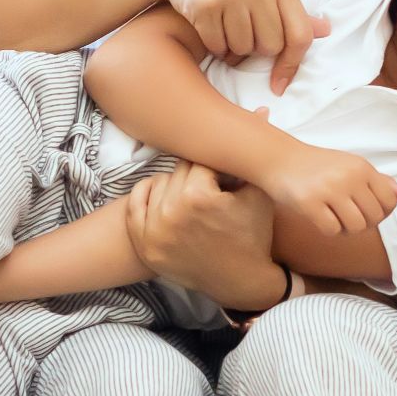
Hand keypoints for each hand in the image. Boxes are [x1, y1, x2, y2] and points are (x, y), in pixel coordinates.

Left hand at [123, 160, 283, 309]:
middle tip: (211, 191)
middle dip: (197, 177)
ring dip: (175, 186)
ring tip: (194, 200)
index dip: (216, 168)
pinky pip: (135, 205)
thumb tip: (261, 112)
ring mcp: (154, 230)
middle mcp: (171, 212)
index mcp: (199, 197)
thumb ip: (251, 155)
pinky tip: (164, 198)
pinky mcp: (144, 245)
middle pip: (179, 170)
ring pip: (159, 183)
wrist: (243, 283)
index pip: (200, 160)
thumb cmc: (254, 236)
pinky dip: (147, 196)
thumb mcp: (259, 193)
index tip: (224, 180)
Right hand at [151, 0, 330, 94]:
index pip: (299, 35)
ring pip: (241, 49)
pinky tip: (209, 25)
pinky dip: (213, 44)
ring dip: (232, 47)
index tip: (279, 84)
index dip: (292, 64)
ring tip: (225, 26)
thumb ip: (291, 8)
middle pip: (269, 47)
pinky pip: (216, 45)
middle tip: (243, 32)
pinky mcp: (204, 4)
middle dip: (255, 48)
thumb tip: (325, 30)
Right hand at [260, 142, 396, 234]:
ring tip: (333, 216)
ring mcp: (329, 190)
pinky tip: (319, 217)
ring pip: (355, 227)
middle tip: (345, 213)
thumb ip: (382, 183)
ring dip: (345, 228)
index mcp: (362, 167)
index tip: (362, 207)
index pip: (389, 203)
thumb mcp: (353, 167)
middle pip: (373, 219)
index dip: (379, 212)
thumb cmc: (320, 166)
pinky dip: (328, 229)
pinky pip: (331, 230)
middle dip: (362, 222)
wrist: (280, 159)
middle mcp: (348, 177)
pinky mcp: (309, 203)